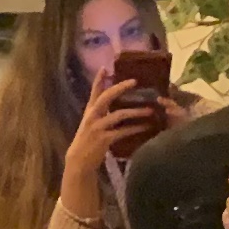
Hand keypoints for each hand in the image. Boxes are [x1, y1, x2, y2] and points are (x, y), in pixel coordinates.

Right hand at [57, 70, 166, 219]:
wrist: (79, 161)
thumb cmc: (88, 141)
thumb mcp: (91, 124)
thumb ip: (101, 114)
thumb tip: (116, 105)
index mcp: (89, 111)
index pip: (94, 91)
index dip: (99, 79)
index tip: (105, 67)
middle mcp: (92, 116)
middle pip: (106, 97)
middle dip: (120, 88)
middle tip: (134, 81)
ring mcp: (98, 127)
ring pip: (119, 114)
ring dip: (136, 112)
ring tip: (149, 110)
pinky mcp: (104, 139)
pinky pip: (123, 131)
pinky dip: (136, 128)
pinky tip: (146, 127)